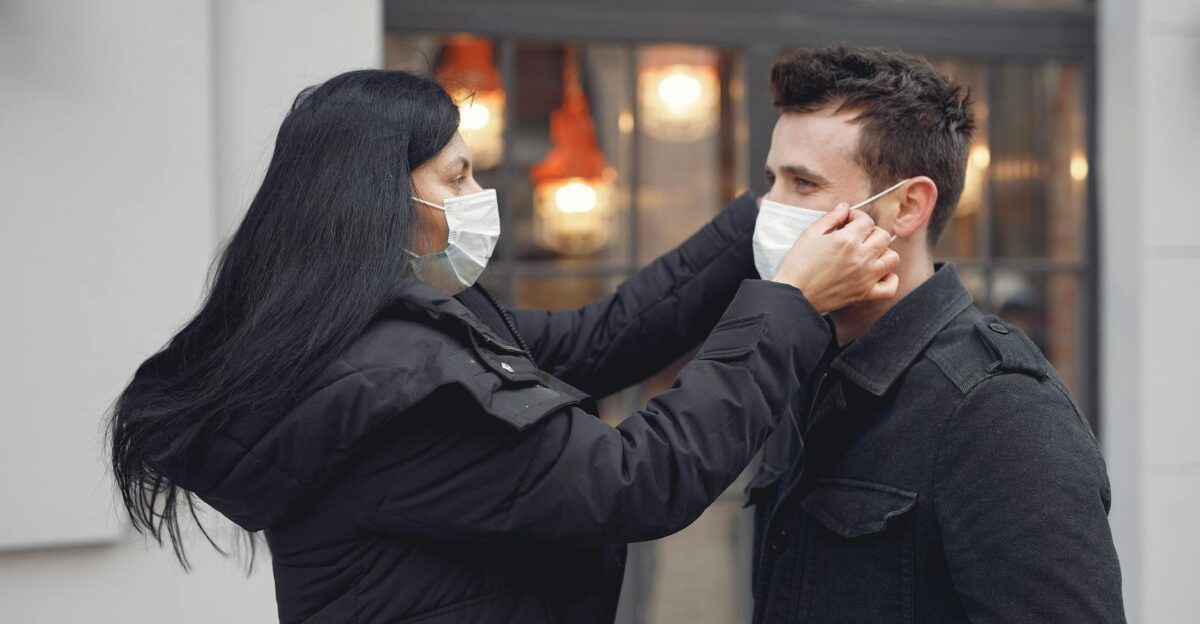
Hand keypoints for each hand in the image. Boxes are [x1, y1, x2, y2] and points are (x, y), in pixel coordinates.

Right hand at [771, 203, 899, 312]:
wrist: (794, 294)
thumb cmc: (798, 264)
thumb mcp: (810, 234)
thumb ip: (830, 218)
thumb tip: (845, 207)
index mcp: (846, 240)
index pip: (866, 220)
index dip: (857, 217)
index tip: (847, 222)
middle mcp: (860, 257)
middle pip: (883, 236)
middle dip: (871, 232)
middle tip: (857, 237)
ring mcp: (865, 277)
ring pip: (892, 258)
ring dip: (883, 253)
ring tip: (868, 254)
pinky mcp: (864, 294)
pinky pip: (890, 288)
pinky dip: (888, 280)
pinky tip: (877, 274)